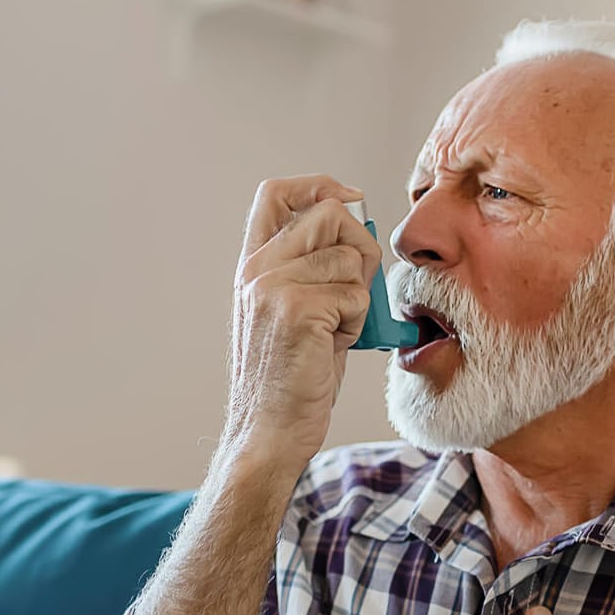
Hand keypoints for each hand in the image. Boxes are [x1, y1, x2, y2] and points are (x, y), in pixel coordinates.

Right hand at [222, 174, 380, 467]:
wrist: (270, 430)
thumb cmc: (294, 376)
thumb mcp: (299, 311)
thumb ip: (317, 267)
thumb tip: (359, 227)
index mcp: (253, 265)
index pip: (276, 193)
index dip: (319, 185)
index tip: (351, 199)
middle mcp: (257, 269)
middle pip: (330, 214)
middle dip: (360, 247)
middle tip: (355, 290)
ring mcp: (272, 286)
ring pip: (349, 258)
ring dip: (358, 297)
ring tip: (335, 329)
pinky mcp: (295, 309)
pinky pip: (355, 294)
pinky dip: (357, 322)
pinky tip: (333, 345)